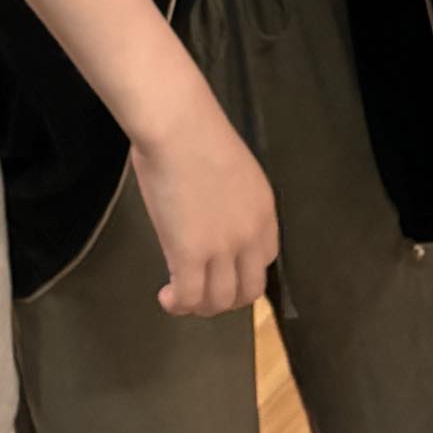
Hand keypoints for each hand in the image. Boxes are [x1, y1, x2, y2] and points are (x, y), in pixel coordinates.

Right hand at [130, 87, 278, 317]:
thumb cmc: (196, 133)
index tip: (223, 270)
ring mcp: (222, 248)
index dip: (244, 272)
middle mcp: (251, 236)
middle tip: (202, 292)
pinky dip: (178, 304)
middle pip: (248, 290)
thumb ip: (231, 201)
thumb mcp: (232, 171)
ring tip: (180, 297)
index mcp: (264, 211)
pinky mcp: (190, 256)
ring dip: (201, 306)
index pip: (265, 260)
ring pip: (220, 301)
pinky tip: (166, 296)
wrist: (178, 126)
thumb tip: (211, 214)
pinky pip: (189, 297)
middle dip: (226, 298)